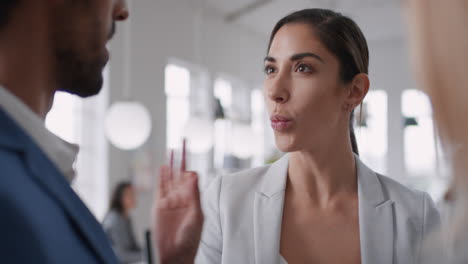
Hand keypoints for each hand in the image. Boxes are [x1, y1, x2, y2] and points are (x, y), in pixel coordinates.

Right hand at [154, 142, 203, 263]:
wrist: (176, 252)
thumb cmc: (190, 238)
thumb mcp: (196, 215)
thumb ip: (194, 194)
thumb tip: (194, 175)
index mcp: (193, 199)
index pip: (192, 178)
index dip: (191, 166)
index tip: (192, 155)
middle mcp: (182, 197)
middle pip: (181, 174)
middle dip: (182, 159)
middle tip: (183, 143)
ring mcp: (170, 200)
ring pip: (170, 178)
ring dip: (171, 165)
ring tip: (172, 150)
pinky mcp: (159, 205)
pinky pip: (160, 187)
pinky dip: (161, 177)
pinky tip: (163, 167)